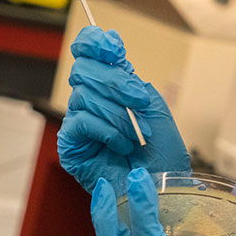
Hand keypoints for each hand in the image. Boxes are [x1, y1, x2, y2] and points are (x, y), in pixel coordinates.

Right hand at [57, 26, 190, 192]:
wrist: (162, 193)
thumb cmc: (163, 160)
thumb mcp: (157, 112)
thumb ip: (136, 83)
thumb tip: (117, 58)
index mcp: (113, 91)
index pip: (89, 53)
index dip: (94, 43)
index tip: (112, 46)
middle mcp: (93, 103)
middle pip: (84, 69)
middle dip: (116, 83)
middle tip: (139, 101)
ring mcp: (80, 124)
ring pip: (84, 96)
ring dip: (119, 115)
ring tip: (136, 136)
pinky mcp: (72, 145)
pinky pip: (81, 121)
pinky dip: (107, 130)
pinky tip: (121, 145)